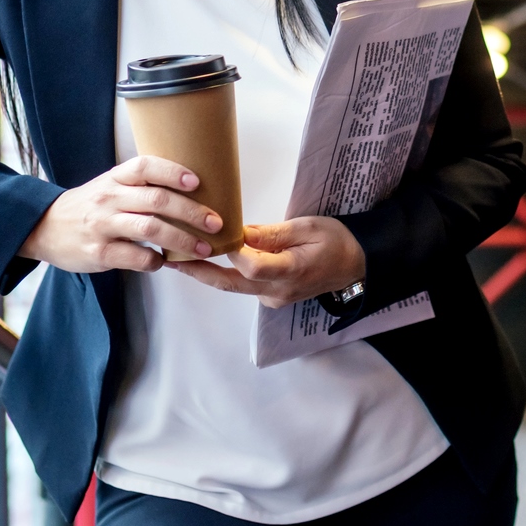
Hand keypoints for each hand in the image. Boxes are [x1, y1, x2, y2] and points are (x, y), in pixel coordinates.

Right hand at [18, 156, 221, 274]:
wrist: (44, 228)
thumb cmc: (89, 206)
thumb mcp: (109, 185)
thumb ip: (141, 185)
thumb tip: (192, 189)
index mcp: (115, 178)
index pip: (146, 167)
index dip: (173, 172)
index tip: (197, 181)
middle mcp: (109, 198)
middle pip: (157, 200)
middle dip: (192, 212)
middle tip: (214, 222)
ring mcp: (103, 225)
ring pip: (151, 229)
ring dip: (183, 240)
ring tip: (203, 248)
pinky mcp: (99, 252)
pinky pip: (136, 257)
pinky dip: (156, 261)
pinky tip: (164, 262)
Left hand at [173, 216, 366, 308]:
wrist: (356, 266)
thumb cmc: (336, 241)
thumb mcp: (308, 227)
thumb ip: (272, 233)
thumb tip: (238, 232)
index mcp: (290, 271)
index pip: (250, 266)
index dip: (231, 249)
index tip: (217, 230)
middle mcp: (277, 292)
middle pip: (229, 284)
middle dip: (197, 271)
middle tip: (169, 258)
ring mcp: (272, 298)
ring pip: (233, 285)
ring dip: (206, 271)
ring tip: (180, 254)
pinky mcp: (270, 297)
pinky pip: (242, 285)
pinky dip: (224, 272)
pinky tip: (209, 257)